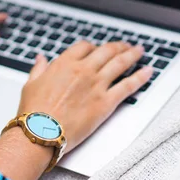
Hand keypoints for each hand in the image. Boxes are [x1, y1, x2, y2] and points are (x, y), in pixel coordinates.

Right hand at [17, 41, 152, 151]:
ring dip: (132, 55)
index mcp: (64, 64)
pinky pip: (128, 85)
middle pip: (106, 51)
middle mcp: (83, 70)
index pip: (85, 47)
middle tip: (126, 46)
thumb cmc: (33, 113)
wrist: (41, 132)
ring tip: (140, 51)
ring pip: (120, 63)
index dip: (93, 47)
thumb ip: (39, 69)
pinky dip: (141, 77)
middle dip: (118, 47)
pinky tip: (149, 71)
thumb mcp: (31, 85)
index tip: (97, 50)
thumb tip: (40, 59)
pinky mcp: (106, 102)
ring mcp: (97, 85)